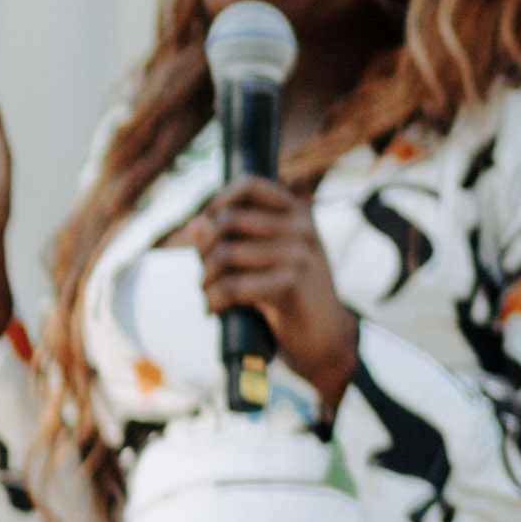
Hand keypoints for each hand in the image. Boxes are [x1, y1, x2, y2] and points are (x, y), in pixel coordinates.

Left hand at [186, 177, 362, 408]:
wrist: (326, 336)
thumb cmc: (294, 295)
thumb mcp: (274, 258)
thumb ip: (239, 239)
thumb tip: (193, 226)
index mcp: (298, 213)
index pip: (251, 185)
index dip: (219, 199)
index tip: (202, 224)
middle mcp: (301, 228)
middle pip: (229, 220)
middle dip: (203, 247)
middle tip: (203, 272)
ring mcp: (298, 255)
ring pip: (226, 254)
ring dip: (206, 279)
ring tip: (207, 294)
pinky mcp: (290, 286)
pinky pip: (233, 286)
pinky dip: (214, 299)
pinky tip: (213, 309)